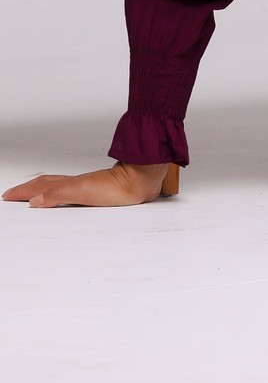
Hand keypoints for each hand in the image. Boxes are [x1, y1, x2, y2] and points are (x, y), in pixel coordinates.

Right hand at [3, 162, 170, 207]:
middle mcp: (74, 184)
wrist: (139, 182)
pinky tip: (63, 196)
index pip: (40, 187)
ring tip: (32, 193)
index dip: (23, 192)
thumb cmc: (114, 187)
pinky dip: (58, 194)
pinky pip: (69, 192)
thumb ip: (58, 194)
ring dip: (41, 190)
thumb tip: (34, 201)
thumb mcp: (81, 191)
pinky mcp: (95, 192)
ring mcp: (84, 187)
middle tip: (13, 194)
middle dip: (27, 189)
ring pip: (56, 186)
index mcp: (68, 184)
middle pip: (45, 184)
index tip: (8, 195)